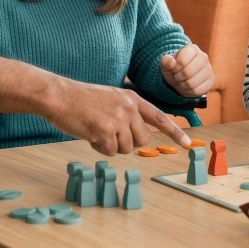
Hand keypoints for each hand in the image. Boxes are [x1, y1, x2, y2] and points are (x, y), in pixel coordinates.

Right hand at [49, 78, 190, 154]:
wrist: (60, 96)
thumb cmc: (81, 99)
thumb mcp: (111, 98)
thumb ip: (126, 112)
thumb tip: (138, 134)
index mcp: (132, 98)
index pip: (159, 117)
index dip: (174, 132)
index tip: (188, 144)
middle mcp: (129, 108)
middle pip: (143, 139)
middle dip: (128, 142)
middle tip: (109, 134)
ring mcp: (118, 119)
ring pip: (126, 148)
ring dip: (111, 145)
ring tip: (96, 130)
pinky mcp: (105, 131)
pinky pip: (109, 152)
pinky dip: (99, 148)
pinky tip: (89, 134)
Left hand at [160, 44, 215, 97]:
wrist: (182, 79)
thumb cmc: (174, 69)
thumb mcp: (166, 64)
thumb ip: (165, 61)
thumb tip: (172, 62)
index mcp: (192, 49)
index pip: (182, 60)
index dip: (175, 68)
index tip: (174, 68)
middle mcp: (203, 57)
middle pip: (188, 72)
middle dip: (178, 77)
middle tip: (178, 76)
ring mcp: (209, 69)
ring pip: (192, 83)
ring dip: (183, 85)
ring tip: (183, 81)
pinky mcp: (211, 81)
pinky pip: (197, 91)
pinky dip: (189, 91)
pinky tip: (189, 86)